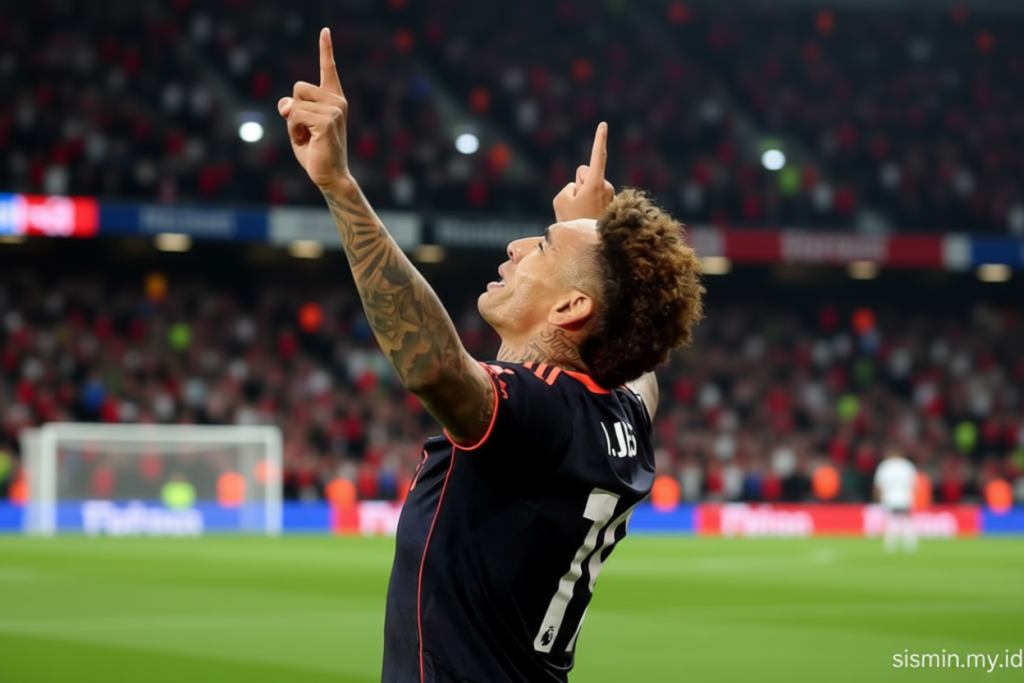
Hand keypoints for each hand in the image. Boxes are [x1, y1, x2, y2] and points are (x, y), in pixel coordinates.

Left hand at [278, 28, 353, 191]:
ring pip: (294, 103)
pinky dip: (293, 131)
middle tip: (305, 131)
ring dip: (292, 123)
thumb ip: (291, 109)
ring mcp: (335, 110)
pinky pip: (294, 116)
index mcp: (333, 99)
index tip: (325, 31)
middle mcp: (337, 101)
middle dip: (292, 109)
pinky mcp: (327, 120)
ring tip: (307, 138)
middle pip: (298, 87)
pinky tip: (307, 142)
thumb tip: (286, 104)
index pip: (328, 69)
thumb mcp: (297, 126)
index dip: (326, 49)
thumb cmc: (315, 152)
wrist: (330, 177)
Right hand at [553, 122, 614, 221]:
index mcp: (595, 183)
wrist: (590, 245)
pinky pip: (593, 196)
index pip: (597, 156)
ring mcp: (610, 195)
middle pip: (584, 174)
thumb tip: (580, 186)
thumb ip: (570, 185)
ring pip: (589, 186)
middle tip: (576, 205)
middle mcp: (606, 186)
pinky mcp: (610, 203)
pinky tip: (588, 216)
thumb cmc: (573, 221)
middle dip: (579, 183)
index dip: (599, 139)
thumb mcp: (561, 200)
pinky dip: (589, 203)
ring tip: (582, 213)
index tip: (603, 124)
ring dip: (583, 195)